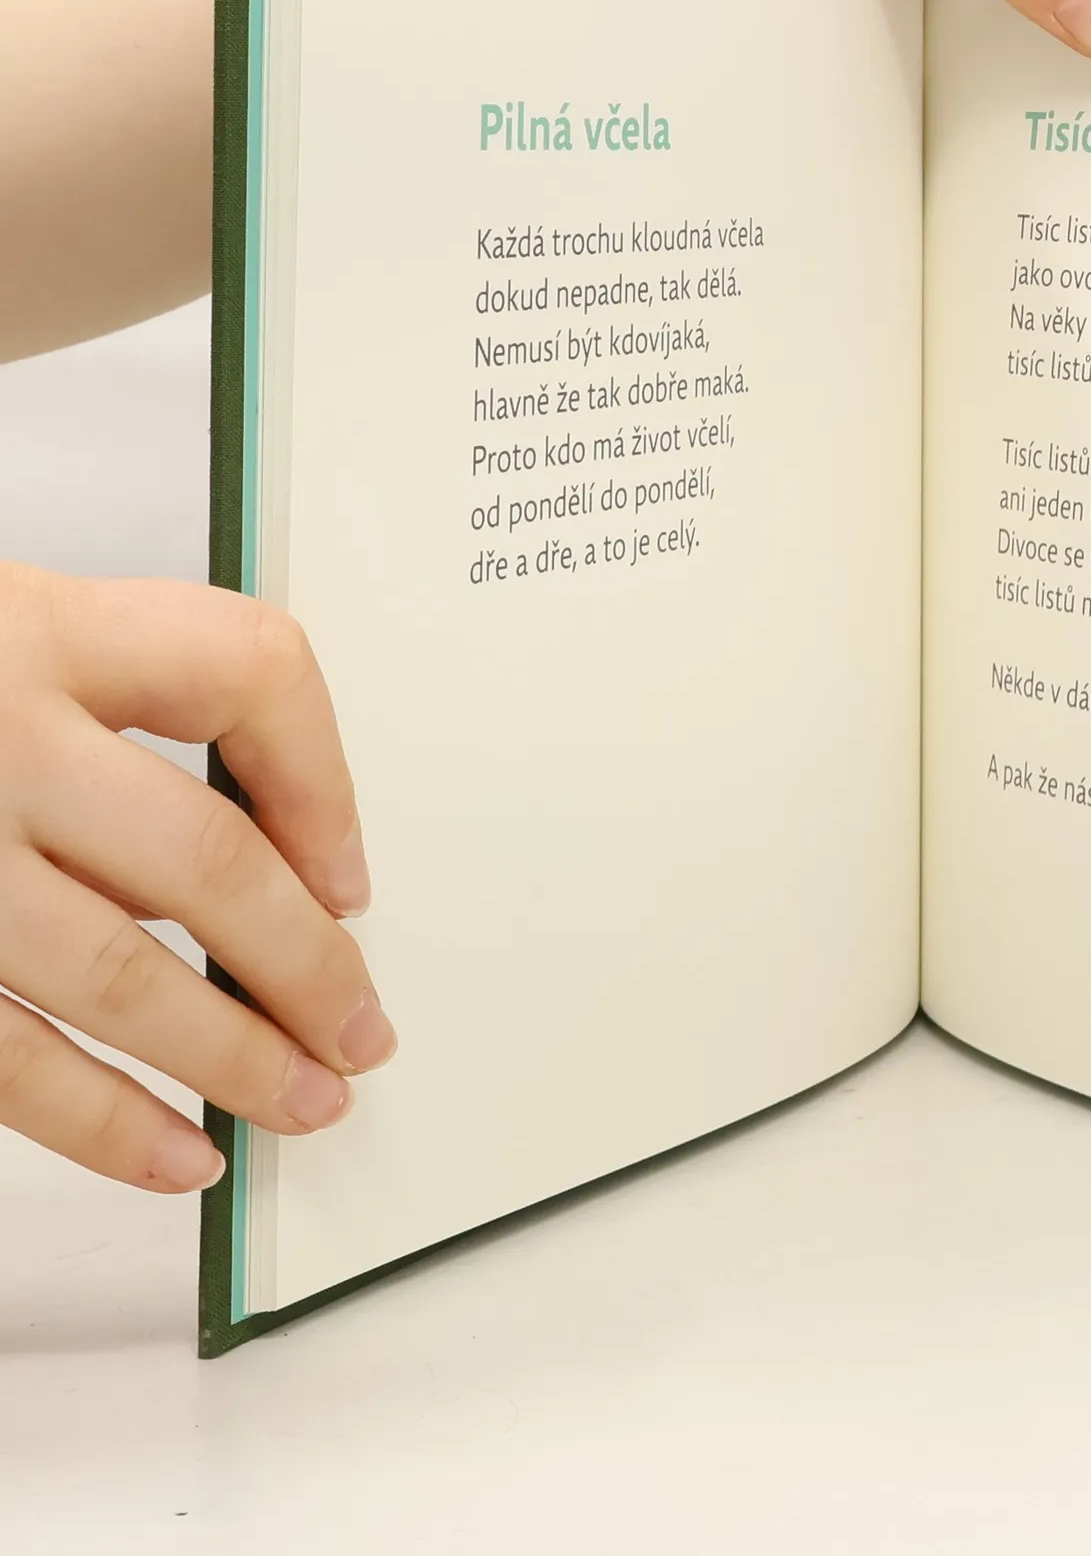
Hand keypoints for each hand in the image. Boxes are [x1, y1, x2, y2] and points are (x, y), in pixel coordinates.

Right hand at [0, 564, 393, 1190]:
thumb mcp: (0, 627)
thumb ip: (109, 693)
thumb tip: (279, 839)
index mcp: (34, 627)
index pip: (248, 670)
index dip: (324, 778)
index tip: (352, 873)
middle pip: (202, 858)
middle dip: (306, 963)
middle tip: (363, 1028)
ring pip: (117, 975)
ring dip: (230, 1058)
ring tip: (306, 1102)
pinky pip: (0, 1059)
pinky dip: (99, 1123)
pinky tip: (173, 1155)